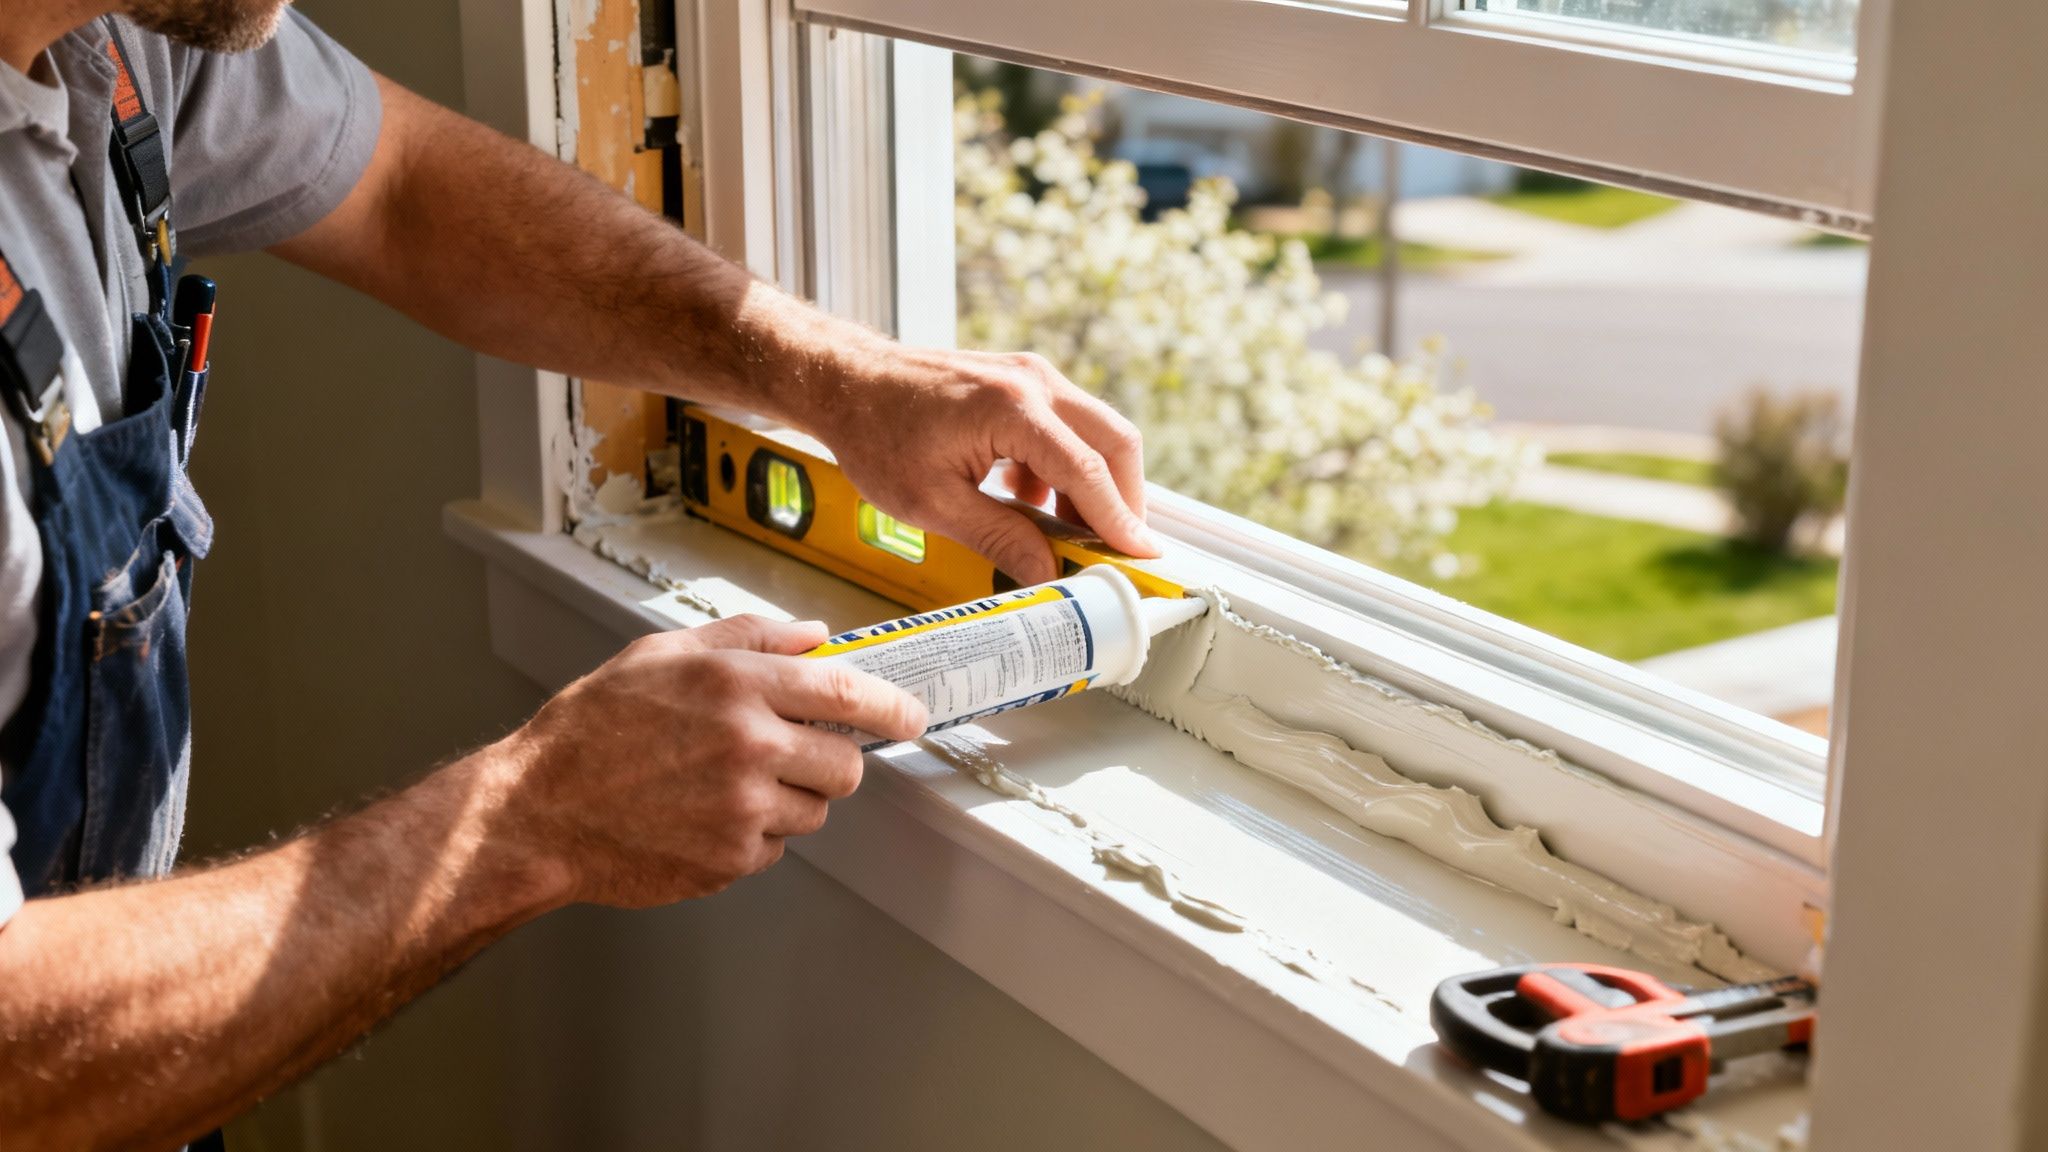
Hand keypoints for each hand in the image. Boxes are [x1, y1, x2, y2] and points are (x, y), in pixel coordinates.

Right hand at [496, 615, 927, 907]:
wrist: (538, 809)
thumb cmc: (595, 727)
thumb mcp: (666, 655)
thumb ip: (750, 639)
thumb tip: (816, 636)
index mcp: (736, 685)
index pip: (847, 692)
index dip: (892, 707)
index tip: (911, 716)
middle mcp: (748, 746)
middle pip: (846, 766)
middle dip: (831, 762)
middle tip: (792, 755)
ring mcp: (741, 810)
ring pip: (814, 812)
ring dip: (789, 800)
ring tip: (724, 785)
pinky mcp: (728, 860)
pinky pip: (774, 849)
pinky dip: (752, 836)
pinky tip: (701, 816)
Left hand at [808, 345, 1161, 585]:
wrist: (846, 382)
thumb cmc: (876, 434)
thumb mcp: (932, 503)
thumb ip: (999, 538)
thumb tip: (1047, 573)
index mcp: (1012, 408)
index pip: (1087, 472)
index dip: (1120, 520)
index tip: (1141, 555)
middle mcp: (1033, 382)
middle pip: (1114, 443)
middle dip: (1124, 499)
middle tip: (1116, 549)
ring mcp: (1031, 376)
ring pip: (1096, 432)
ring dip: (1094, 485)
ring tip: (1068, 535)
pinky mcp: (1022, 382)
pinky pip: (1068, 427)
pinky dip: (1066, 468)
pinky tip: (1032, 503)